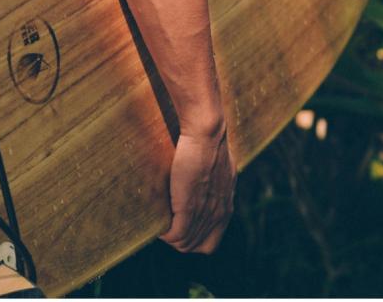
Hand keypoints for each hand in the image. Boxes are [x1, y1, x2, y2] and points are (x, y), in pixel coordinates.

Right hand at [159, 124, 235, 252]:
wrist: (206, 135)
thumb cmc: (209, 143)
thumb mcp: (219, 170)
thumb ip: (215, 185)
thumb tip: (204, 184)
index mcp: (226, 207)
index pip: (211, 242)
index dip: (193, 238)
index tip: (179, 225)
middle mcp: (219, 214)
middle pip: (197, 247)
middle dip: (179, 240)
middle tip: (165, 225)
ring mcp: (205, 213)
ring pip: (184, 244)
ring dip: (169, 237)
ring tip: (158, 224)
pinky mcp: (189, 208)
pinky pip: (175, 235)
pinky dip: (164, 233)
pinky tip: (157, 225)